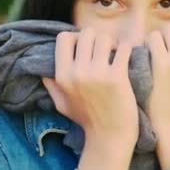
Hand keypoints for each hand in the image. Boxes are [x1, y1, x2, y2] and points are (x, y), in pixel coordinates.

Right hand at [42, 28, 138, 142]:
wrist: (110, 136)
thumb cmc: (86, 119)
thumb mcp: (61, 104)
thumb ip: (51, 85)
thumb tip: (43, 69)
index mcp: (62, 76)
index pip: (64, 37)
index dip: (75, 37)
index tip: (85, 47)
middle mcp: (78, 72)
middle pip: (86, 33)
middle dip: (96, 39)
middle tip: (103, 50)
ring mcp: (98, 74)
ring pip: (104, 38)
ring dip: (112, 44)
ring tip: (114, 54)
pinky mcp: (117, 77)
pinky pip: (124, 48)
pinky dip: (126, 50)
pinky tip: (125, 59)